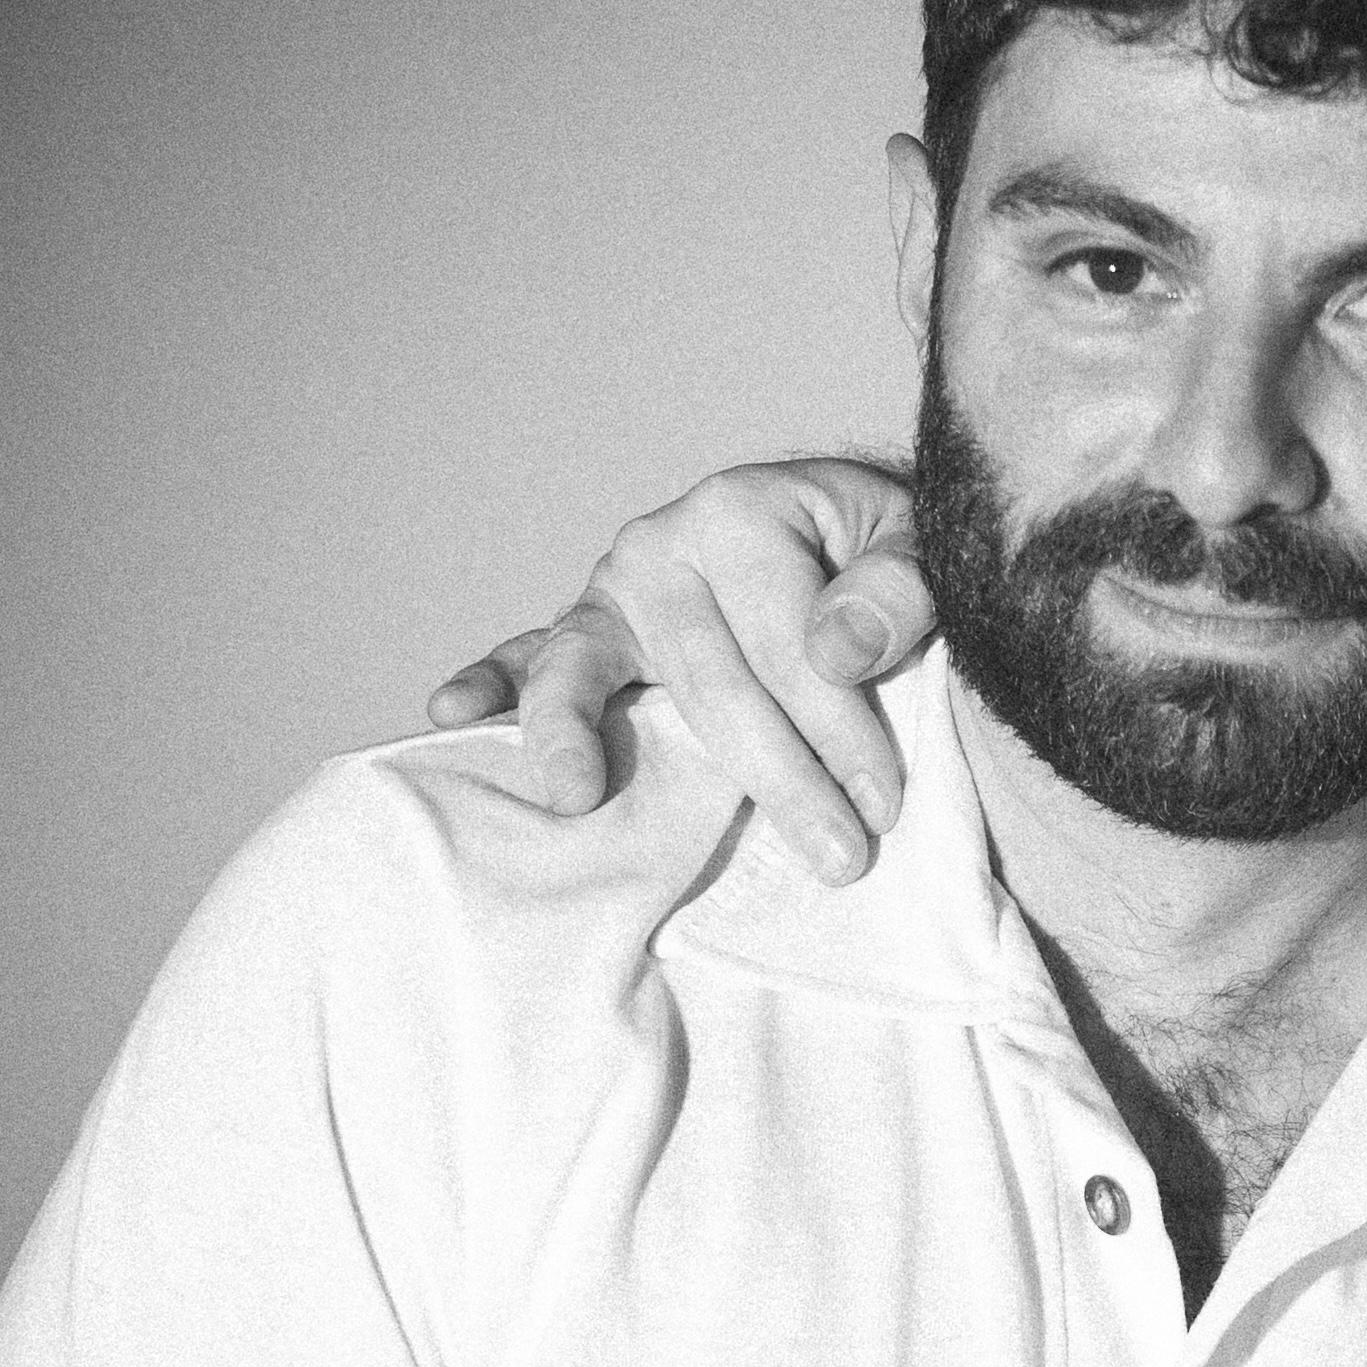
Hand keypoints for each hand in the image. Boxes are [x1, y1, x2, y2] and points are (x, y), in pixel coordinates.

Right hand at [425, 457, 935, 871]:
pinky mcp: (587, 632)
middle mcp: (662, 545)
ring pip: (592, 670)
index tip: (884, 803)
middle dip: (777, 773)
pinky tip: (448, 711)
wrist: (839, 530)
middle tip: (839, 854)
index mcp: (743, 512)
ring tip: (574, 797)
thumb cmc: (876, 554)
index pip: (790, 643)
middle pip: (710, 678)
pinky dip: (489, 683)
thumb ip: (897, 593)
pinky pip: (530, 658)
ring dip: (577, 735)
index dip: (841, 727)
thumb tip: (838, 652)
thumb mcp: (917, 549)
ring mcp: (612, 592)